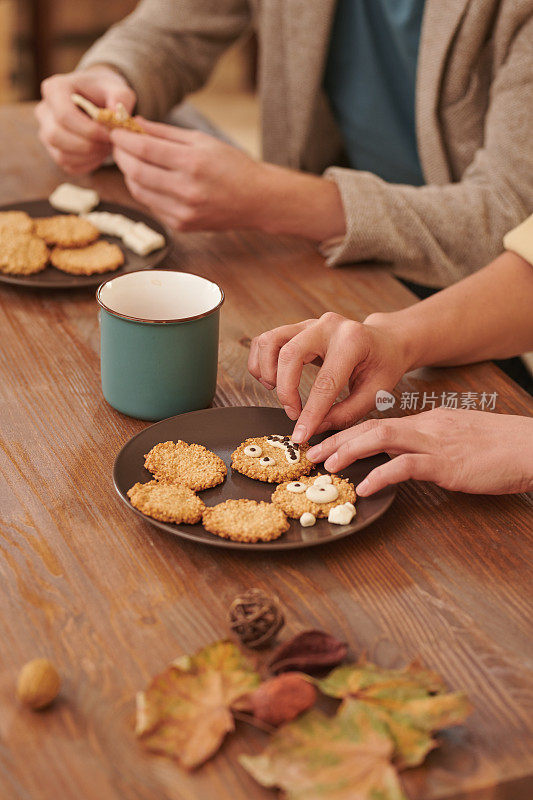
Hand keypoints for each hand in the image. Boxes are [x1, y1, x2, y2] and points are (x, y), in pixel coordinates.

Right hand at [36, 67, 135, 173]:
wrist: (100, 101)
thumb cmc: (107, 92)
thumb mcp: (118, 88)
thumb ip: (120, 97)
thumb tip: (117, 114)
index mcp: (55, 89)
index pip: (64, 114)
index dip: (89, 129)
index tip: (110, 134)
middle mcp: (44, 111)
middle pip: (56, 136)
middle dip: (88, 145)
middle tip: (110, 143)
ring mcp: (46, 132)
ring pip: (61, 155)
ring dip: (89, 156)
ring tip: (107, 147)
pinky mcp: (54, 150)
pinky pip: (68, 165)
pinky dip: (88, 164)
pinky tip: (100, 153)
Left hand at [110, 120, 264, 230]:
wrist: (257, 200)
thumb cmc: (232, 166)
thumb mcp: (201, 141)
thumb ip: (164, 133)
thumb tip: (132, 124)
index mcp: (193, 163)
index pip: (144, 149)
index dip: (123, 139)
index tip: (115, 131)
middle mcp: (187, 190)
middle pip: (136, 172)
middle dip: (121, 156)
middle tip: (118, 145)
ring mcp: (183, 211)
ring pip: (139, 192)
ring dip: (129, 174)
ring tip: (131, 161)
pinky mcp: (181, 225)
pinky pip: (151, 206)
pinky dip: (144, 190)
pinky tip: (149, 180)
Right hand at [248, 312, 409, 442]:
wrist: (385, 340)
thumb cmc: (383, 365)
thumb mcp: (376, 393)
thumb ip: (347, 413)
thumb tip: (316, 427)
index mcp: (353, 341)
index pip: (325, 381)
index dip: (311, 412)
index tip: (301, 434)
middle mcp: (328, 326)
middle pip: (290, 354)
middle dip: (285, 391)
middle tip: (293, 413)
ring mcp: (309, 323)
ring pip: (270, 342)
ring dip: (267, 372)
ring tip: (277, 391)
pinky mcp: (296, 328)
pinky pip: (266, 340)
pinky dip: (261, 362)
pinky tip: (272, 379)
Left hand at [307, 408, 532, 495]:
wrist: (532, 447)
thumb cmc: (502, 447)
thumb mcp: (461, 439)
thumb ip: (433, 444)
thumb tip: (409, 456)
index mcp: (429, 421)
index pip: (379, 422)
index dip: (349, 432)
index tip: (327, 443)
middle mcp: (427, 426)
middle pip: (371, 425)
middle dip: (338, 438)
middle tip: (313, 453)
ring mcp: (436, 443)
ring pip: (381, 437)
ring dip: (349, 451)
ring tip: (328, 466)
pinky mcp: (447, 464)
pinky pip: (405, 466)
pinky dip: (381, 475)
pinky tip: (365, 488)